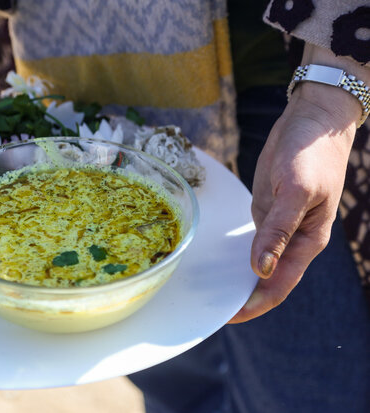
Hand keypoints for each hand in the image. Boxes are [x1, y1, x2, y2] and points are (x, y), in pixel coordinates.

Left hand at [229, 45, 366, 322]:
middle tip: (208, 308)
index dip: (254, 303)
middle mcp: (293, 240)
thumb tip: (261, 268)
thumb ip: (279, 229)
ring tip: (208, 293)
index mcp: (307, 240)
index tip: (227, 316)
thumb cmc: (310, 153)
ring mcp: (279, 227)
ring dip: (238, 279)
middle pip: (267, 280)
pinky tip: (218, 262)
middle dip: (243, 297)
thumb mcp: (295, 189)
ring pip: (259, 263)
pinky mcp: (267, 212)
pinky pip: (253, 242)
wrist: (311, 121)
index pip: (279, 284)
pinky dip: (237, 255)